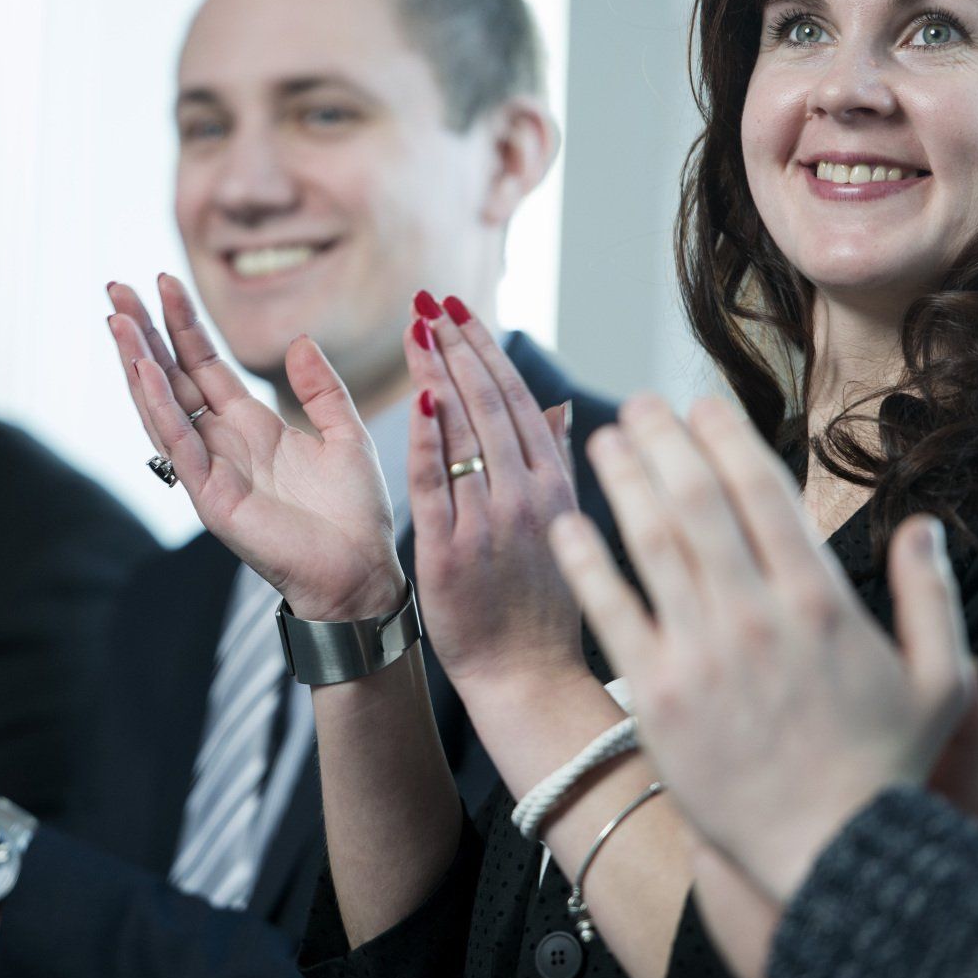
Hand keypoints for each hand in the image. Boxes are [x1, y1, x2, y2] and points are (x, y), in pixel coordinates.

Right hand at [106, 275, 403, 619]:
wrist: (361, 571)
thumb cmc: (353, 514)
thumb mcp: (345, 433)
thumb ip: (321, 389)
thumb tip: (298, 340)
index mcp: (251, 425)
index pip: (203, 365)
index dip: (183, 325)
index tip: (162, 282)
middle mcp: (222, 443)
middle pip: (171, 378)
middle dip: (144, 334)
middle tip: (116, 287)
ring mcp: (211, 469)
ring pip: (162, 407)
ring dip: (138, 363)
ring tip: (117, 319)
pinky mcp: (211, 497)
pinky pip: (179, 445)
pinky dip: (159, 407)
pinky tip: (143, 370)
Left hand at [403, 292, 584, 687]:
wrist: (528, 678)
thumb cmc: (544, 606)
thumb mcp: (563, 528)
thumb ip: (555, 464)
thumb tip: (560, 406)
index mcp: (556, 486)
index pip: (519, 400)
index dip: (487, 350)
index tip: (460, 309)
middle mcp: (528, 495)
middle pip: (490, 404)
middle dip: (459, 345)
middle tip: (430, 299)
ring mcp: (490, 521)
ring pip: (463, 432)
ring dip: (438, 372)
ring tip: (415, 326)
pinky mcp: (451, 549)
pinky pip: (436, 482)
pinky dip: (428, 437)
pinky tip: (417, 395)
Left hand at [548, 396, 977, 903]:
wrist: (834, 857)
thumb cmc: (885, 771)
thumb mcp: (941, 680)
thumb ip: (931, 596)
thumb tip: (924, 526)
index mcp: (822, 601)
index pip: (765, 494)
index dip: (727, 439)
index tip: (702, 406)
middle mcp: (757, 614)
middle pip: (698, 502)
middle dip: (665, 441)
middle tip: (639, 403)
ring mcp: (702, 653)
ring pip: (652, 543)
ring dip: (623, 481)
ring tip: (601, 439)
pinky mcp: (658, 695)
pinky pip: (613, 611)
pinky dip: (586, 561)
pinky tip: (565, 523)